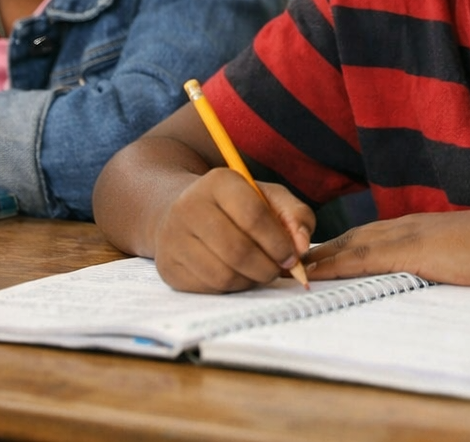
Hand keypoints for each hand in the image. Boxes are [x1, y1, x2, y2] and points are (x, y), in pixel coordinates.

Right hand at [151, 169, 314, 293]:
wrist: (183, 211)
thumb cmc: (235, 205)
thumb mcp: (268, 197)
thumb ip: (295, 215)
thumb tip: (302, 246)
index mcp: (218, 182)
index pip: (253, 216)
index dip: (279, 242)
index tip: (293, 256)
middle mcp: (189, 207)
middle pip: (237, 250)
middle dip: (267, 267)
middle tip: (278, 270)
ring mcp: (173, 238)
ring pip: (223, 274)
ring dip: (251, 280)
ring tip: (259, 271)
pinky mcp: (168, 266)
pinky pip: (208, 288)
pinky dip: (231, 287)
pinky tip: (237, 274)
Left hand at [304, 209, 469, 287]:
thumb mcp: (462, 255)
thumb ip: (441, 261)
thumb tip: (432, 275)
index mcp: (418, 228)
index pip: (368, 237)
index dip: (340, 247)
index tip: (315, 258)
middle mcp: (406, 226)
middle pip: (351, 237)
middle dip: (320, 249)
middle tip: (287, 260)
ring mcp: (407, 235)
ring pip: (350, 244)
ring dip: (319, 256)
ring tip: (290, 268)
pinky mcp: (410, 250)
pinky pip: (363, 258)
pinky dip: (335, 265)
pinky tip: (315, 273)